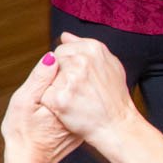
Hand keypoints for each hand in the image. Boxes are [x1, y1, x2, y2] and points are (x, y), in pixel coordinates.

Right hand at [1, 52, 81, 162]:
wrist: (29, 159)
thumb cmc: (21, 132)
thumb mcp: (23, 101)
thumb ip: (39, 78)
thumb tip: (52, 57)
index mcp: (65, 98)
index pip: (67, 70)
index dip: (52, 69)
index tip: (41, 81)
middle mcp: (79, 108)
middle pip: (75, 81)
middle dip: (61, 80)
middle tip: (41, 99)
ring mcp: (82, 119)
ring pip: (78, 94)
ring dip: (67, 92)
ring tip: (46, 107)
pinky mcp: (81, 127)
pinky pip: (77, 108)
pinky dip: (69, 105)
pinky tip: (54, 113)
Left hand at [39, 33, 141, 151]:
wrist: (117, 126)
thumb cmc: (113, 96)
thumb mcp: (109, 64)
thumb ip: (84, 46)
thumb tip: (64, 36)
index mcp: (93, 48)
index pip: (63, 49)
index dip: (67, 66)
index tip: (80, 79)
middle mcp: (81, 60)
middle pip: (53, 61)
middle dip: (60, 75)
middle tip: (78, 90)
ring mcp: (70, 79)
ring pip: (48, 78)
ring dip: (55, 88)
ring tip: (75, 99)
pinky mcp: (60, 98)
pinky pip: (44, 95)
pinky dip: (51, 102)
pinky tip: (67, 108)